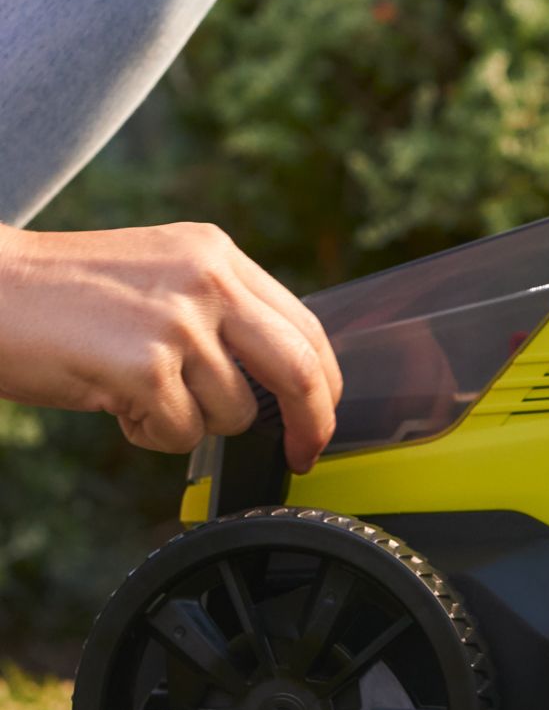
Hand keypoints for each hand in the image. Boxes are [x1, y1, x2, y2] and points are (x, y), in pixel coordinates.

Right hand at [0, 223, 341, 470]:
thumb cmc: (64, 297)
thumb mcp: (160, 275)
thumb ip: (222, 311)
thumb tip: (281, 384)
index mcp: (217, 255)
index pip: (305, 327)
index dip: (323, 384)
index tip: (319, 420)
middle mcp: (208, 281)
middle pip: (300, 370)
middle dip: (310, 425)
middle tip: (302, 454)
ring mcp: (178, 323)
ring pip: (232, 413)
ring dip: (190, 422)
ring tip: (138, 391)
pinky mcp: (145, 366)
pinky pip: (181, 433)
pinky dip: (151, 433)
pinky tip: (114, 400)